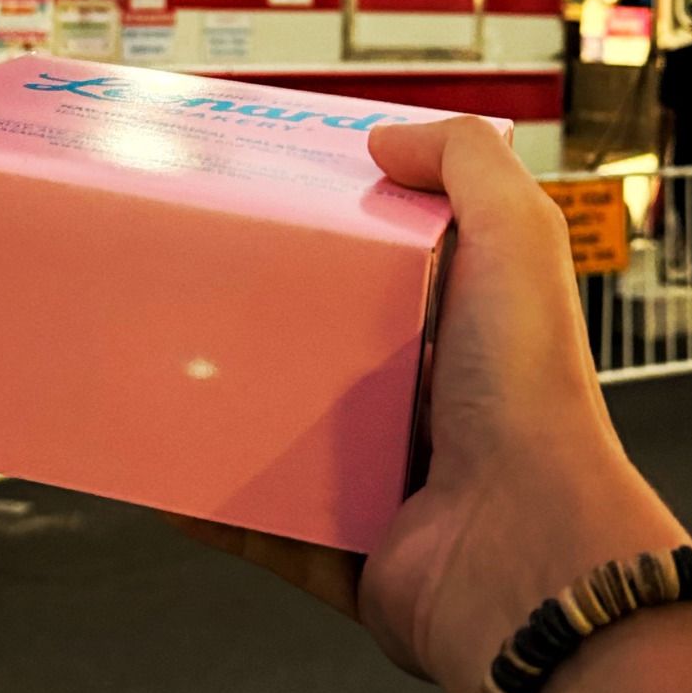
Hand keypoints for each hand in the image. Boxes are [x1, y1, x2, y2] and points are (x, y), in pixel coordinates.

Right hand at [179, 120, 684, 692]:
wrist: (526, 552)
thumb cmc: (531, 398)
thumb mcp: (519, 239)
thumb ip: (470, 164)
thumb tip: (393, 137)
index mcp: (471, 335)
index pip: (394, 272)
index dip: (335, 238)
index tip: (267, 208)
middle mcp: (433, 410)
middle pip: (326, 353)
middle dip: (262, 325)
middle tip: (190, 285)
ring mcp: (388, 486)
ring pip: (285, 440)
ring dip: (227, 413)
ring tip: (159, 372)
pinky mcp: (348, 555)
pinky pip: (260, 528)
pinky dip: (210, 507)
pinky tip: (163, 473)